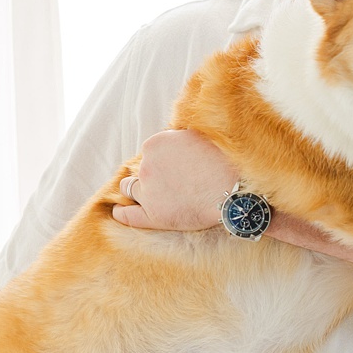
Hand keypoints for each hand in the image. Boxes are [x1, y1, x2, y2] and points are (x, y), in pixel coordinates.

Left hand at [112, 130, 237, 230]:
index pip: (151, 151)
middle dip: (150, 174)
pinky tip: (118, 212)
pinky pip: (128, 215)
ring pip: (131, 190)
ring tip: (148, 196)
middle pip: (140, 169)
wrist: (234, 192)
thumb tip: (176, 137)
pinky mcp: (152, 215)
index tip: (173, 166)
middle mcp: (147, 166)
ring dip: (137, 191)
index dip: (162, 159)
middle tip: (168, 181)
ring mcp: (148, 191)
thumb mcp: (199, 136)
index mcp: (156, 143)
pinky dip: (122, 213)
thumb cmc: (223, 163)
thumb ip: (180, 138)